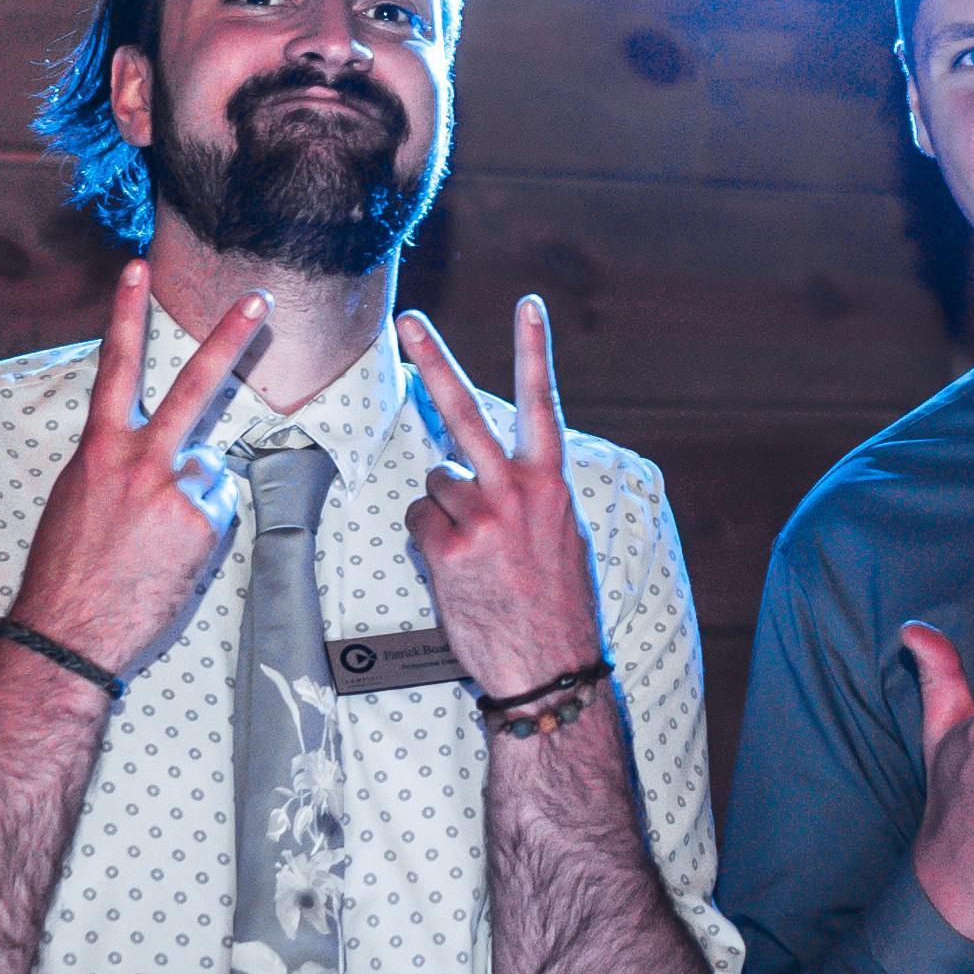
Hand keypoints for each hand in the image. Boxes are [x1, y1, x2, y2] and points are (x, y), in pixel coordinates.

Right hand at [6, 266, 267, 678]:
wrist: (69, 633)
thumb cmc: (68, 570)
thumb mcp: (77, 497)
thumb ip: (117, 462)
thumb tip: (156, 456)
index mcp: (99, 449)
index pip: (114, 367)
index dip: (124, 313)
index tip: (136, 268)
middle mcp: (140, 460)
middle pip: (194, 386)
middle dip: (230, 338)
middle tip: (260, 299)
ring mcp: (176, 492)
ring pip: (208, 469)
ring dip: (192, 494)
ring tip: (153, 537)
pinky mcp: (203, 525)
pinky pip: (217, 510)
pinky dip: (201, 527)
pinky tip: (170, 554)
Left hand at [400, 297, 604, 700]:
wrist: (549, 668)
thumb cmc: (557, 605)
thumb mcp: (565, 537)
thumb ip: (533, 495)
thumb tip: (494, 476)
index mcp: (552, 485)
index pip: (543, 403)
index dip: (534, 351)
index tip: (528, 304)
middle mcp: (518, 493)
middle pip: (466, 412)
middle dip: (434, 360)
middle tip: (408, 320)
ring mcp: (482, 520)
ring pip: (435, 482)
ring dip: (443, 510)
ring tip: (474, 551)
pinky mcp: (449, 550)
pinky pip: (418, 521)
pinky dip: (429, 541)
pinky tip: (457, 569)